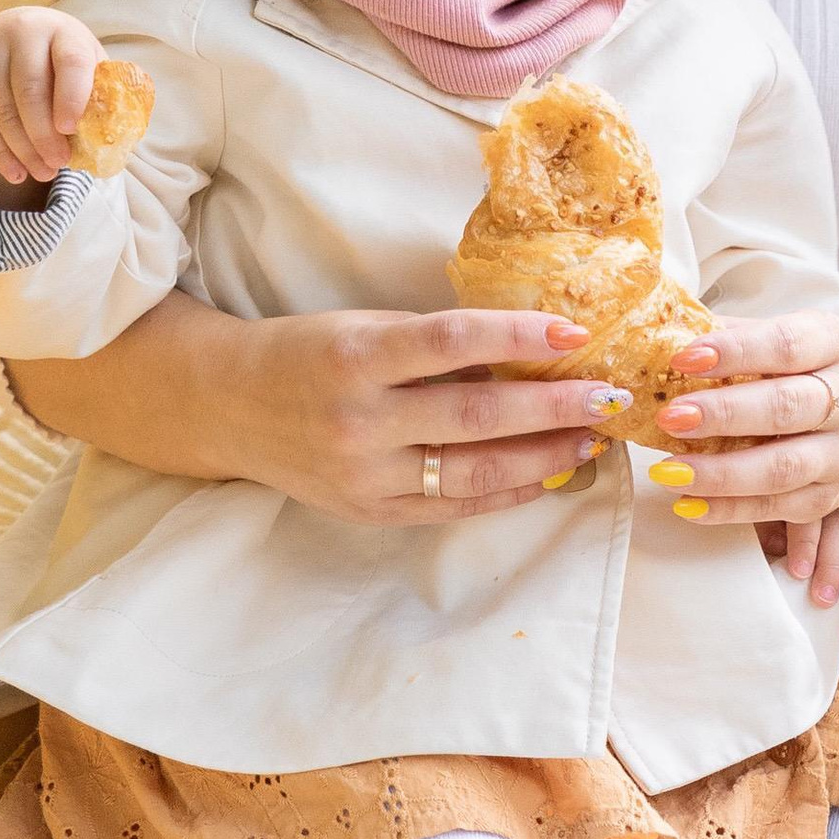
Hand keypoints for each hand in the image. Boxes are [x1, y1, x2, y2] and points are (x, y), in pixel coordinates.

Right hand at [0, 7, 104, 205]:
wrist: (2, 33)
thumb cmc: (55, 56)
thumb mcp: (81, 59)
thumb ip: (98, 90)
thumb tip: (115, 139)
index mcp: (62, 31)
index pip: (70, 61)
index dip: (72, 96)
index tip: (71, 129)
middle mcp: (22, 34)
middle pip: (30, 90)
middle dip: (45, 135)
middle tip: (60, 163)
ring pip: (3, 110)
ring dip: (24, 150)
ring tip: (44, 172)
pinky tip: (16, 173)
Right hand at [10, 298, 630, 526]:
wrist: (229, 406)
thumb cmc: (309, 351)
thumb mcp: (363, 328)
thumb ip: (433, 342)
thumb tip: (531, 343)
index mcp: (355, 356)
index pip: (450, 342)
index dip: (516, 336)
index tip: (575, 332)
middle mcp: (358, 420)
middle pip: (474, 417)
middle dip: (552, 409)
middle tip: (610, 397)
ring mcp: (364, 474)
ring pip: (472, 471)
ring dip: (543, 457)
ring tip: (593, 439)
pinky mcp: (370, 511)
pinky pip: (452, 506)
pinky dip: (506, 494)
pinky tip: (549, 479)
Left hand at [647, 327, 838, 605]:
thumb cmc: (802, 371)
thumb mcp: (780, 338)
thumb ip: (730, 334)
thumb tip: (663, 336)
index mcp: (833, 344)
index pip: (786, 345)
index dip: (735, 352)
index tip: (684, 358)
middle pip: (785, 407)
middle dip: (723, 414)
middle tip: (670, 417)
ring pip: (782, 468)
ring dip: (720, 473)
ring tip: (668, 471)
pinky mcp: (828, 497)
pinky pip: (776, 509)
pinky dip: (728, 510)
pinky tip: (687, 504)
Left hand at [773, 498, 838, 606]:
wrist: (828, 460)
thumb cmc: (791, 504)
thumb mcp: (774, 514)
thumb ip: (770, 528)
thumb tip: (773, 545)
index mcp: (805, 495)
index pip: (804, 519)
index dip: (802, 544)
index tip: (798, 573)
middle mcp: (836, 493)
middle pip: (837, 525)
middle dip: (833, 562)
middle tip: (825, 597)